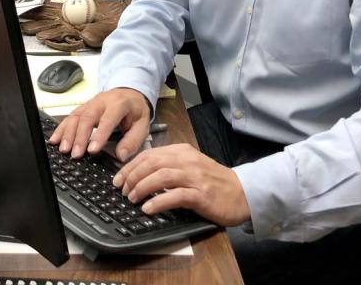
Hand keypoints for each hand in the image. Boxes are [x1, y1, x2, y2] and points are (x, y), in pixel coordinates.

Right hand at [48, 88, 149, 161]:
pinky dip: (61, 129)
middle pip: (87, 117)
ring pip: (75, 116)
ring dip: (68, 134)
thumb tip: (121, 156)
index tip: (92, 150)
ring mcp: (90, 103)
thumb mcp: (142, 125)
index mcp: (119, 104)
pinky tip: (55, 140)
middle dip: (79, 136)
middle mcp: (102, 101)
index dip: (99, 135)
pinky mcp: (82, 107)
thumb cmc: (135, 110)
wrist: (129, 93)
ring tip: (64, 150)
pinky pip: (69, 117)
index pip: (108, 119)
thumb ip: (132, 141)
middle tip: (75, 154)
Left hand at [112, 144, 250, 226]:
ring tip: (132, 198)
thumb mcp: (191, 166)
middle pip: (152, 163)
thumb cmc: (214, 182)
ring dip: (142, 187)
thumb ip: (170, 165)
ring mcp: (195, 177)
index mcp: (182, 151)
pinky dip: (159, 202)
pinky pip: (176, 196)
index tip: (118, 178)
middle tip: (122, 190)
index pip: (150, 154)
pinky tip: (148, 209)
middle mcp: (187, 161)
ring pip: (161, 176)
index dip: (130, 166)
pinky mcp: (201, 195)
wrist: (242, 193)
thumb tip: (141, 174)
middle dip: (132, 176)